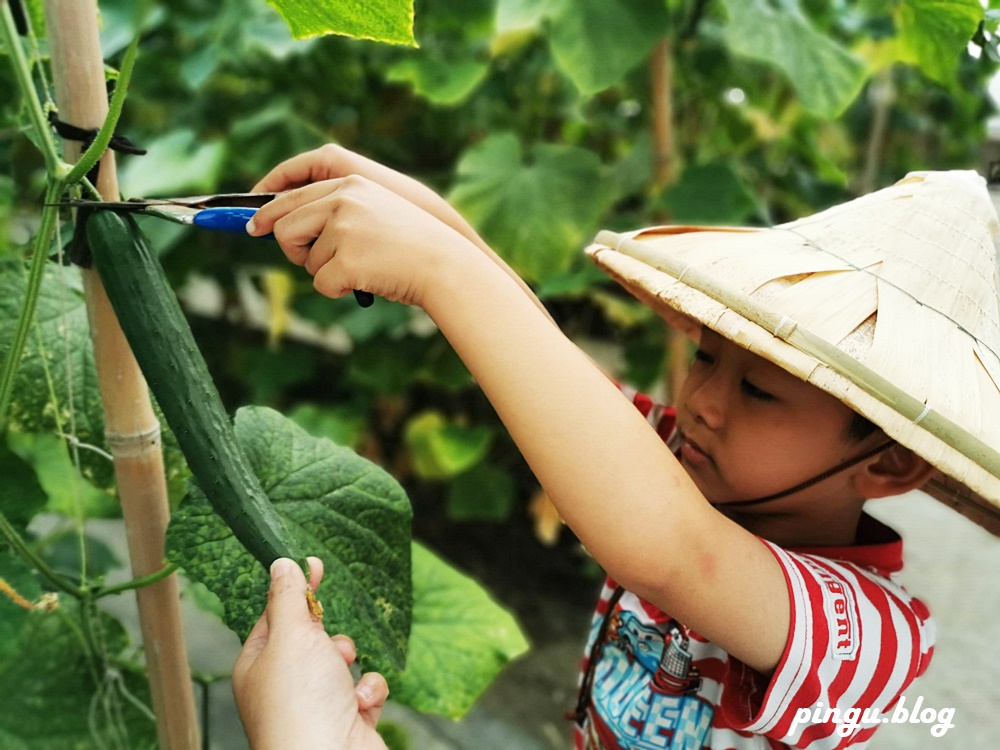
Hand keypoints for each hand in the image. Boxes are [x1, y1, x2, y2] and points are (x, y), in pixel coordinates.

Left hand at [232, 557, 388, 749]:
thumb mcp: (291, 634)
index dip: (294, 591)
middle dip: (327, 634)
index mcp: (258, 665)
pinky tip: (359, 703)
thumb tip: (282, 563)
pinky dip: (368, 691)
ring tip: (342, 675)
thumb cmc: (300, 702)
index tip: (315, 564)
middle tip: (327, 642)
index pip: (274, 617)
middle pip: (310, 638)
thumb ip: (289, 596)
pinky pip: (365, 689)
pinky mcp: (348, 720)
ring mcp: (316, 704)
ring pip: (342, 661)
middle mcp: (284, 686)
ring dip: (350, 662)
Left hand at [248, 175, 480, 307]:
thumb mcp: (376, 213)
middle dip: (292, 249)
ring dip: (324, 271)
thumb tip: (286, 229)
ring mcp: (343, 229)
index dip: (267, 212)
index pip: (293, 194)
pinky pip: (320, 284)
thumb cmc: (412, 246)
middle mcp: (343, 200)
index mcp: (350, 184)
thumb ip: (337, 212)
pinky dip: (339, 289)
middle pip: (285, 226)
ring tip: (361, 268)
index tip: (254, 227)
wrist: (444, 265)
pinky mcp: (345, 259)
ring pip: (304, 260)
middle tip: (310, 260)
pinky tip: (366, 281)